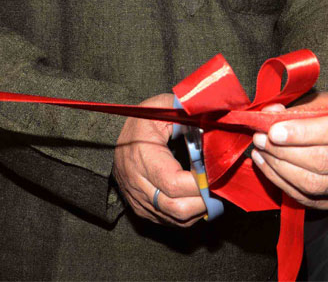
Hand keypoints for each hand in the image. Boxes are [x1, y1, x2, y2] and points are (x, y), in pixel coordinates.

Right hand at [113, 93, 206, 226]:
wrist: (107, 139)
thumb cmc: (142, 121)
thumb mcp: (162, 106)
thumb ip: (188, 111)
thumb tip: (215, 118)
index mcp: (142, 155)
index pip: (173, 182)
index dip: (199, 183)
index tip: (217, 173)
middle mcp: (137, 183)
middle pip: (176, 207)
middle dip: (205, 201)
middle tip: (221, 187)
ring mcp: (138, 200)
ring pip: (175, 218)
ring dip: (200, 210)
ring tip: (214, 193)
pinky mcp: (141, 209)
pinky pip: (170, 220)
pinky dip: (189, 214)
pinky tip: (199, 199)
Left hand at [250, 91, 327, 209]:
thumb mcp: (322, 103)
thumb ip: (298, 108)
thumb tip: (270, 112)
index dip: (304, 132)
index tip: (275, 131)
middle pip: (324, 160)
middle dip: (286, 151)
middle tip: (261, 139)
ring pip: (314, 183)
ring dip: (280, 167)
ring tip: (260, 150)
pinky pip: (306, 197)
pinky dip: (280, 181)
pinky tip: (266, 164)